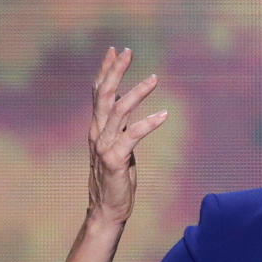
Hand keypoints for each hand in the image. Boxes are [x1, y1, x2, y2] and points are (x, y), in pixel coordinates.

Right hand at [87, 47, 166, 225]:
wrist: (107, 210)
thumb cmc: (115, 179)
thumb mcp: (117, 147)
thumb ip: (117, 126)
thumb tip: (123, 102)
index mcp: (97, 128)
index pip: (99, 93)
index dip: (106, 71)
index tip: (115, 51)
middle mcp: (97, 133)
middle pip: (104, 94)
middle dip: (115, 70)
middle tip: (128, 51)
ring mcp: (104, 146)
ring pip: (119, 110)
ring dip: (137, 92)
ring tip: (155, 78)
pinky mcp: (114, 160)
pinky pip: (132, 136)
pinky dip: (148, 124)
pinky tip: (164, 115)